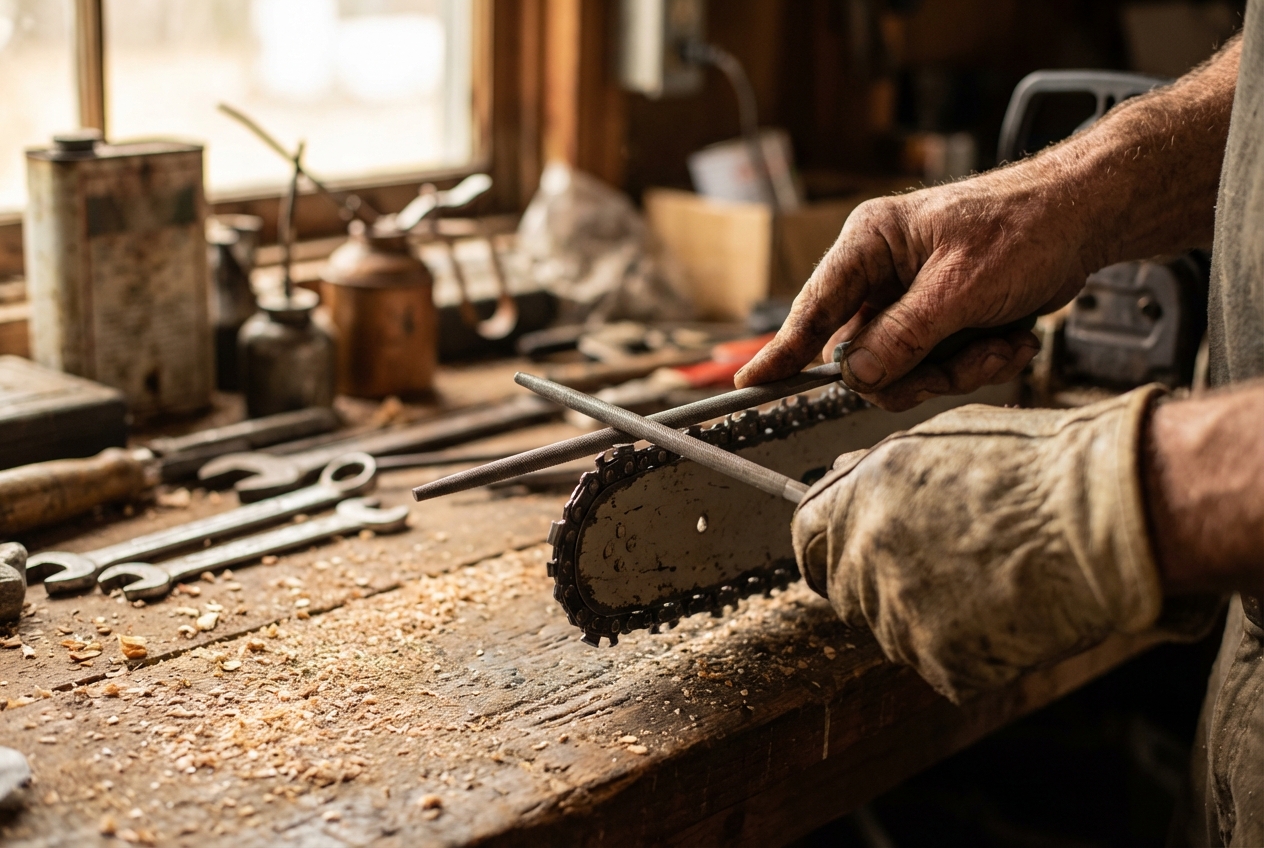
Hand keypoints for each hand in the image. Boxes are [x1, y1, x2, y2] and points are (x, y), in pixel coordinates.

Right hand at [736, 169, 1094, 410]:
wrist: (1087, 220)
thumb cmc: (1026, 227)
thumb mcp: (960, 288)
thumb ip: (902, 336)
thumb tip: (855, 375)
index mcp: (870, 244)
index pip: (814, 306)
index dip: (783, 349)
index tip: (754, 383)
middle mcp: (883, 272)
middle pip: (864, 354)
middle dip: (916, 369)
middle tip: (958, 363)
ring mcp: (912, 299)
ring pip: (904, 368)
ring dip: (957, 368)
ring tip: (999, 343)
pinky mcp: (942, 319)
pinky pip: (938, 366)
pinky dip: (977, 363)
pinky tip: (1010, 339)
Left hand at [792, 386, 1168, 701]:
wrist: (1104, 517)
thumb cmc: (1036, 466)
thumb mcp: (941, 440)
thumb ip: (879, 471)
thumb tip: (845, 476)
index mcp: (859, 501)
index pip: (805, 537)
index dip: (824, 543)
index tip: (842, 547)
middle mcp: (867, 559)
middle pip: (845, 589)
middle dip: (877, 579)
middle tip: (936, 564)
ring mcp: (902, 617)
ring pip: (891, 629)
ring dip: (924, 613)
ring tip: (986, 577)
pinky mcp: (943, 663)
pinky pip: (939, 662)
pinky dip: (967, 646)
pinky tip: (1005, 608)